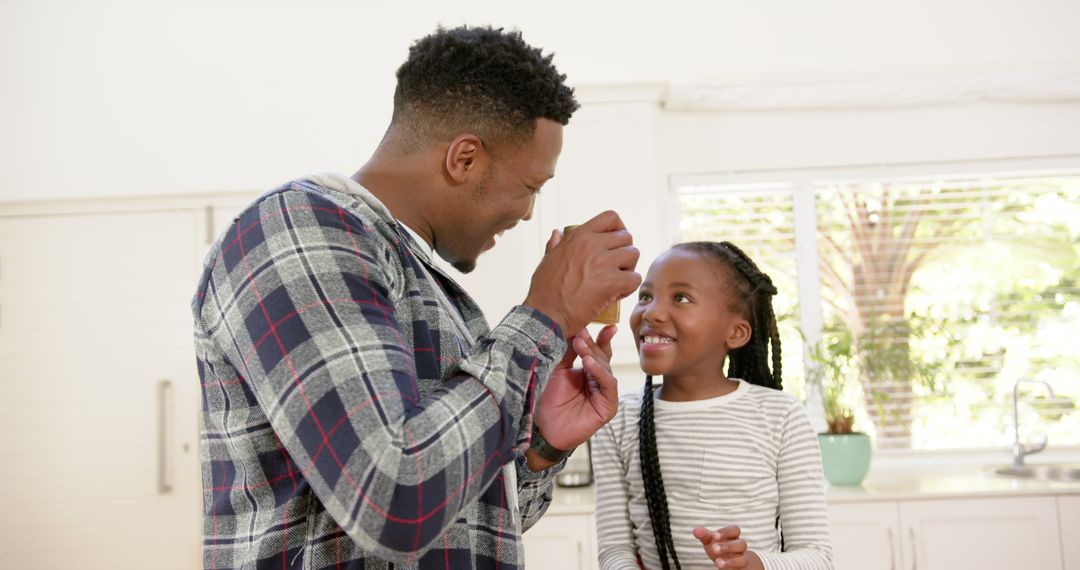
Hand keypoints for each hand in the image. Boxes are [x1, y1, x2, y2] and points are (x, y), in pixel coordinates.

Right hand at [523, 210, 640, 337]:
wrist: (546, 314)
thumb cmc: (544, 290)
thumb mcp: (547, 260)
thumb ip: (555, 245)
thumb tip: (557, 232)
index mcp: (579, 236)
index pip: (611, 217)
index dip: (618, 229)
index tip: (614, 243)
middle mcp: (592, 244)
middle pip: (627, 237)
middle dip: (624, 251)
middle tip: (616, 267)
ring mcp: (603, 262)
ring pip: (634, 254)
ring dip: (629, 268)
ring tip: (617, 279)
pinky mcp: (611, 282)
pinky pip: (635, 278)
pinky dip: (630, 287)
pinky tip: (617, 293)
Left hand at [527, 326, 619, 470]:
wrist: (543, 429)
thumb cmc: (547, 402)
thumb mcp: (557, 371)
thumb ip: (568, 353)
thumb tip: (576, 330)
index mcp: (588, 372)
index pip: (598, 351)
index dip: (601, 337)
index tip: (604, 324)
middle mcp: (598, 381)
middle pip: (602, 357)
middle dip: (592, 345)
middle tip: (581, 335)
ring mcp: (604, 394)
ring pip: (606, 369)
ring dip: (595, 356)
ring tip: (583, 347)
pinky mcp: (607, 407)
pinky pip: (608, 385)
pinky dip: (600, 373)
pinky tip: (589, 364)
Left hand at [692, 526, 762, 568]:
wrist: (731, 562)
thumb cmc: (719, 547)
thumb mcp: (710, 541)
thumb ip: (704, 535)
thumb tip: (696, 530)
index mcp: (733, 537)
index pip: (735, 530)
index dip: (726, 532)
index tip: (714, 536)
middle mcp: (740, 547)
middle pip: (741, 544)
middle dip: (728, 546)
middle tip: (714, 549)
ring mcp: (742, 559)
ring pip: (743, 559)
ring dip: (731, 561)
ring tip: (718, 563)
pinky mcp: (740, 569)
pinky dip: (732, 569)